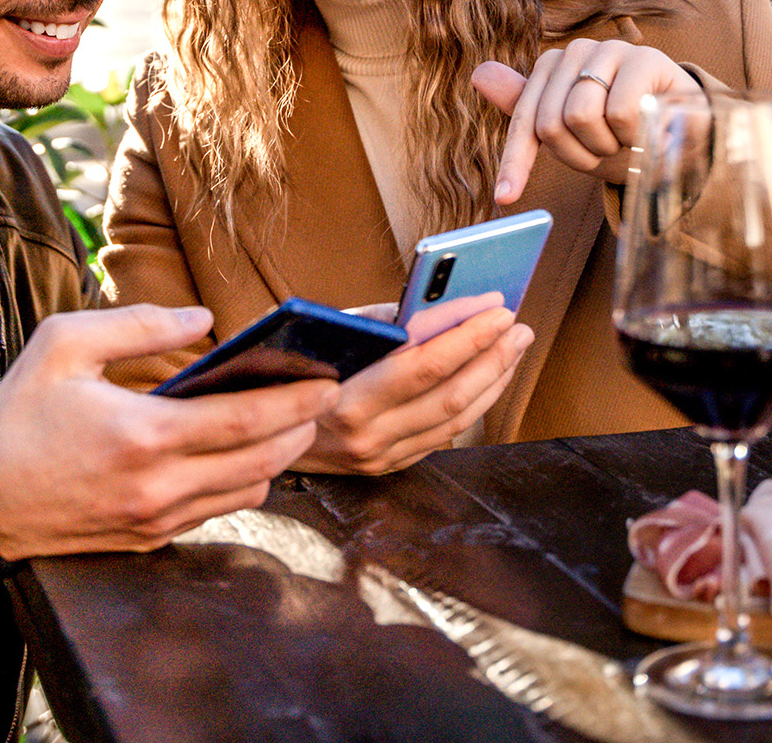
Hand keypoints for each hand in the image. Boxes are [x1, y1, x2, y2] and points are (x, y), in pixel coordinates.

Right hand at [0, 304, 337, 558]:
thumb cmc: (18, 417)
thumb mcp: (63, 345)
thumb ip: (137, 324)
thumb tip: (204, 319)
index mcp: (143, 435)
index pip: (247, 421)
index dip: (297, 401)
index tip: (329, 379)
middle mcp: (157, 486)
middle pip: (263, 463)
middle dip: (302, 428)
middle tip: (323, 395)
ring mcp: (156, 519)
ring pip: (248, 493)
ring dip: (277, 458)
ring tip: (288, 420)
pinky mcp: (149, 538)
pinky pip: (217, 511)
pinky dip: (240, 482)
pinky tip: (240, 451)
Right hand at [293, 293, 532, 474]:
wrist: (254, 436)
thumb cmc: (289, 371)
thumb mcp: (324, 337)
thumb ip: (381, 324)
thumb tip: (440, 305)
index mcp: (348, 398)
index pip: (425, 364)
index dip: (467, 335)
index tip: (497, 306)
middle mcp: (368, 434)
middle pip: (450, 393)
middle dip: (493, 356)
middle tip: (517, 325)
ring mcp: (380, 456)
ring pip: (456, 419)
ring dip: (493, 380)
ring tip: (513, 347)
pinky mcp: (389, 466)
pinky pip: (444, 435)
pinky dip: (473, 404)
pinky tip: (488, 378)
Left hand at [472, 40, 704, 202]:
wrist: (683, 135)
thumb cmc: (620, 136)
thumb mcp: (570, 134)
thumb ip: (526, 108)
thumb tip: (478, 73)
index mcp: (551, 68)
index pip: (526, 120)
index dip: (516, 162)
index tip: (506, 198)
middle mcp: (576, 52)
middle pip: (550, 123)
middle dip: (579, 156)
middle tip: (606, 155)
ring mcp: (611, 50)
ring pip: (580, 116)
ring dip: (607, 147)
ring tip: (626, 141)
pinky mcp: (645, 57)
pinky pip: (618, 112)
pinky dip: (633, 136)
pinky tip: (648, 128)